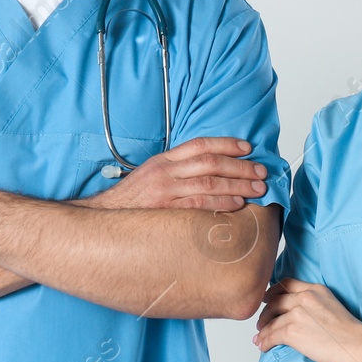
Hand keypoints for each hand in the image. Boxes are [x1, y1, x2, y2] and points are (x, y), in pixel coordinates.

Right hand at [87, 137, 268, 210]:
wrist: (101, 217)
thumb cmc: (130, 200)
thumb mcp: (151, 176)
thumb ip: (177, 171)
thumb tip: (208, 171)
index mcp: (164, 160)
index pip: (200, 144)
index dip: (227, 144)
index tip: (247, 148)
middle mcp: (166, 171)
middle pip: (210, 162)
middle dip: (240, 166)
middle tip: (260, 172)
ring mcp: (165, 189)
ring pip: (209, 181)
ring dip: (237, 184)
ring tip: (257, 188)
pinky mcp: (165, 209)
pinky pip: (199, 204)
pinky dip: (221, 203)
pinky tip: (237, 204)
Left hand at [252, 278, 361, 361]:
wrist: (357, 346)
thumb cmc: (350, 333)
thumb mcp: (333, 307)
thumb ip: (316, 305)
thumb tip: (300, 316)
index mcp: (316, 290)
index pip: (286, 284)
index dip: (272, 291)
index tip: (266, 299)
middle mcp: (305, 298)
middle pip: (274, 301)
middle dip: (265, 313)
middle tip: (261, 322)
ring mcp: (297, 314)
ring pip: (270, 320)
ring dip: (263, 330)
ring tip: (260, 338)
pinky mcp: (292, 331)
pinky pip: (270, 335)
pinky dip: (264, 341)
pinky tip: (263, 346)